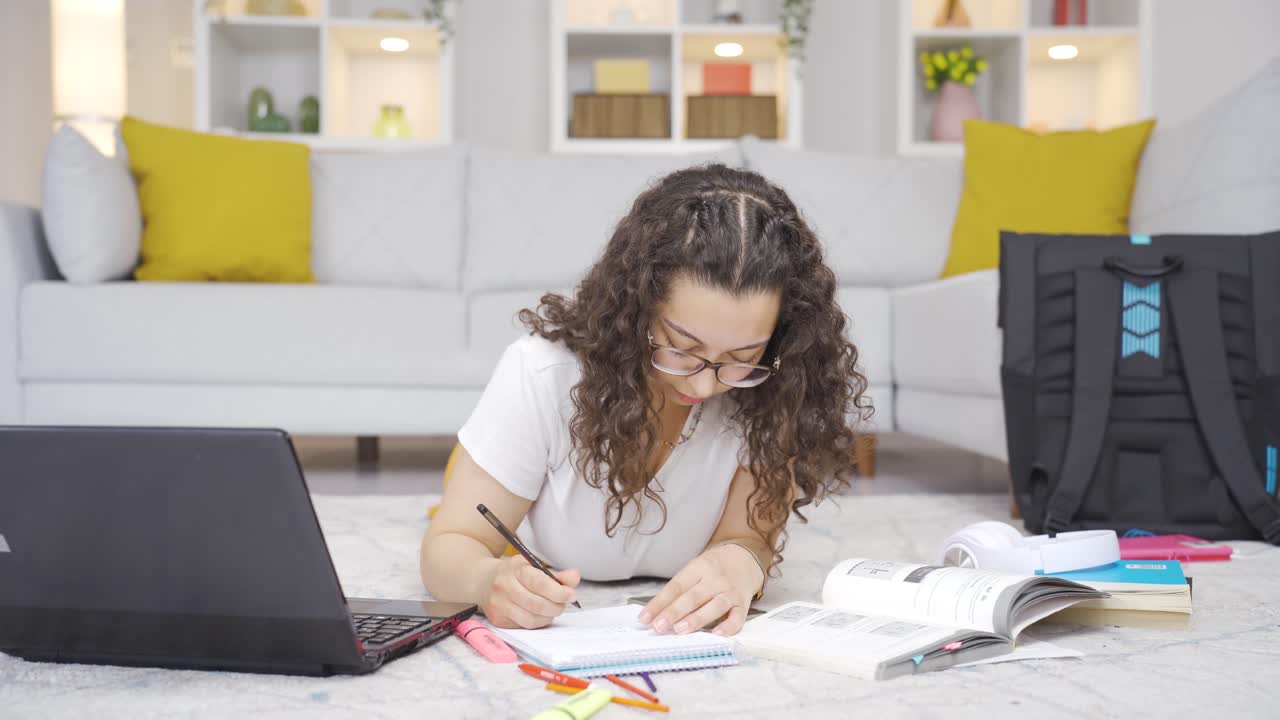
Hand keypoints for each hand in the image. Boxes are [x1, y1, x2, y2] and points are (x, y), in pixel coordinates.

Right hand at [479, 555, 579, 628]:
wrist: (482, 580)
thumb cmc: (513, 572)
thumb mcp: (532, 566)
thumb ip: (555, 574)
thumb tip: (574, 578)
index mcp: (515, 569)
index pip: (539, 583)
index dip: (558, 591)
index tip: (571, 594)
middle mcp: (504, 587)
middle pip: (537, 604)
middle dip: (556, 606)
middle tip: (563, 603)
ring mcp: (499, 605)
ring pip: (531, 619)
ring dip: (548, 617)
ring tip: (552, 609)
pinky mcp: (497, 620)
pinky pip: (524, 626)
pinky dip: (537, 622)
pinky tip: (539, 614)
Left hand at [638, 544, 762, 636]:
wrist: (746, 559)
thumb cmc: (714, 568)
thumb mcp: (695, 569)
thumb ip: (679, 589)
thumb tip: (656, 613)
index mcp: (699, 568)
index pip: (676, 586)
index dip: (659, 603)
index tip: (645, 618)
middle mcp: (715, 580)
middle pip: (692, 597)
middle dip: (674, 612)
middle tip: (659, 626)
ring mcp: (730, 592)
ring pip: (713, 606)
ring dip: (696, 619)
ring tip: (680, 630)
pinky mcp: (743, 604)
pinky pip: (737, 617)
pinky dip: (728, 627)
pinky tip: (716, 634)